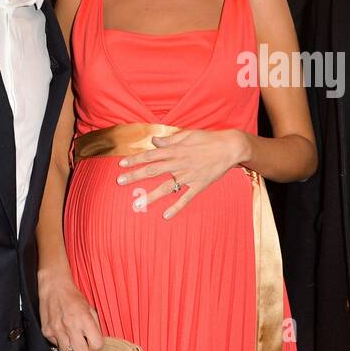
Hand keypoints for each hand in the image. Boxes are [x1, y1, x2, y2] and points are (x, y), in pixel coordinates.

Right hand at [38, 267, 102, 350]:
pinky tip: (61, 332)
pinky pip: (56, 347)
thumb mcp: (90, 308)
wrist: (54, 287)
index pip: (96, 345)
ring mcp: (56, 330)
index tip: (94, 346)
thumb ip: (95, 326)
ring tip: (71, 338)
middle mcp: (70, 326)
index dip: (97, 348)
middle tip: (83, 343)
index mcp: (84, 319)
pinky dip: (60, 342)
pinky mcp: (46, 332)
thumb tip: (97, 343)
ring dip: (71, 349)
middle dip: (84, 350)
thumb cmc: (74, 297)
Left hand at [116, 128, 246, 219]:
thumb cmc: (208, 139)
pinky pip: (186, 198)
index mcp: (175, 150)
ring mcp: (189, 176)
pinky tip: (166, 216)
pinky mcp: (199, 185)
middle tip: (120, 182)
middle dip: (135, 176)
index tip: (121, 164)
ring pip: (166, 187)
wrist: (230, 147)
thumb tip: (154, 141)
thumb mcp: (188, 135)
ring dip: (150, 196)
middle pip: (153, 170)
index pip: (150, 155)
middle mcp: (179, 163)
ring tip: (137, 204)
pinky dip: (176, 207)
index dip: (135, 160)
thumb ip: (169, 139)